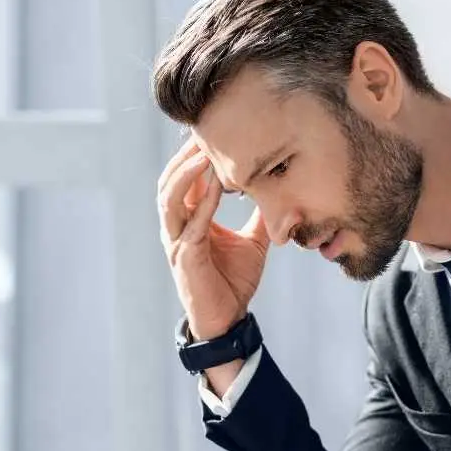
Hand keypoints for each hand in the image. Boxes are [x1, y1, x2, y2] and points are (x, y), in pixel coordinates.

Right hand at [157, 137, 269, 339]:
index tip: (212, 131)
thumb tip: (280, 194)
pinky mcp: (185, 257)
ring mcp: (177, 241)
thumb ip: (260, 217)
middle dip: (185, 156)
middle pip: (171, 182)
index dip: (195, 156)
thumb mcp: (253, 242)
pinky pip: (192, 224)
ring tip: (203, 151)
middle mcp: (177, 227)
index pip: (186, 180)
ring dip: (187, 174)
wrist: (228, 320)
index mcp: (189, 221)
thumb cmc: (234, 281)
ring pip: (171, 198)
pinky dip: (203, 202)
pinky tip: (216, 184)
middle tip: (203, 130)